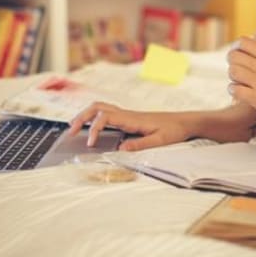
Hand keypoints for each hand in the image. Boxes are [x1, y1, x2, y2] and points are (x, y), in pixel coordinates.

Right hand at [68, 102, 190, 150]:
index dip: (94, 129)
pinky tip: (92, 127)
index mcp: (132, 119)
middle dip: (82, 117)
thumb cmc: (174, 130)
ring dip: (86, 115)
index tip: (89, 144)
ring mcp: (128, 115)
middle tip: (70, 131)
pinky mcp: (130, 118)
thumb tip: (120, 149)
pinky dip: (95, 116)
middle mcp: (127, 114)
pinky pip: (108, 113)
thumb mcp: (160, 141)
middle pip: (98, 107)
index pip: (105, 117)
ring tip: (74, 127)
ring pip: (101, 107)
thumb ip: (141, 144)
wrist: (185, 122)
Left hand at [226, 37, 255, 128]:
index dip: (235, 47)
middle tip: (237, 70)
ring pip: (232, 71)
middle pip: (234, 56)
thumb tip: (242, 47)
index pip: (244, 42)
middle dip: (232, 63)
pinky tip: (240, 92)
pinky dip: (233, 90)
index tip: (236, 54)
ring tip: (240, 82)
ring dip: (233, 77)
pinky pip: (233, 88)